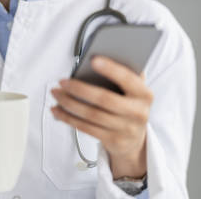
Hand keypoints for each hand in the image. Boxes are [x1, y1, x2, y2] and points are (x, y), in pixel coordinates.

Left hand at [51, 56, 152, 177]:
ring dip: (69, 103)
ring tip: (57, 94)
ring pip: (92, 115)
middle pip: (104, 99)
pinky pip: (86, 128)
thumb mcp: (133, 90)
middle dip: (80, 89)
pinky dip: (69, 118)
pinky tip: (58, 110)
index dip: (111, 69)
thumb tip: (97, 60)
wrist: (134, 139)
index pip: (127, 79)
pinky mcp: (113, 141)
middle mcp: (138, 112)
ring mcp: (126, 129)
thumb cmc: (129, 105)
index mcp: (144, 94)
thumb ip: (123, 75)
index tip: (93, 59)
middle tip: (63, 81)